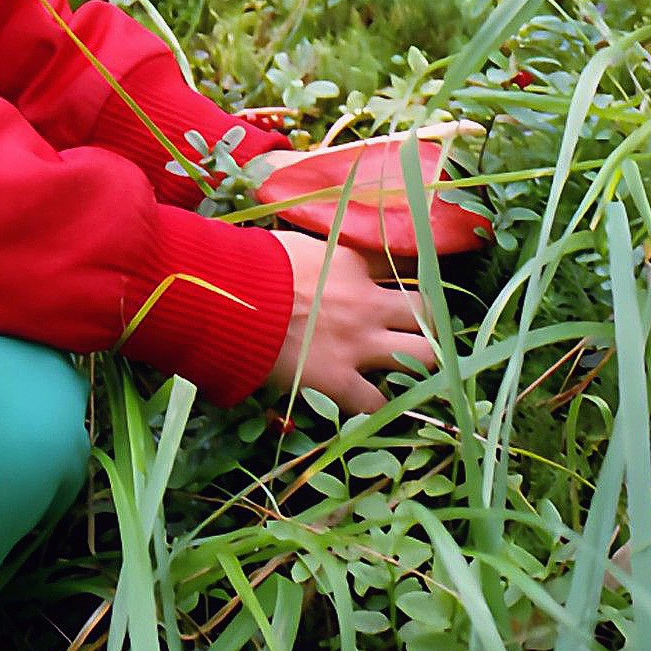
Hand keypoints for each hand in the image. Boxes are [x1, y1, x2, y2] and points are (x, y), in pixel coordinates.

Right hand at [265, 228, 439, 415]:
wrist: (226, 298)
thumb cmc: (249, 266)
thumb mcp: (293, 245)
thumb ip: (318, 253)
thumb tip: (315, 257)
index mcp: (352, 264)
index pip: (403, 264)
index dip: (411, 275)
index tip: (411, 282)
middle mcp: (366, 303)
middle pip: (424, 310)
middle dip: (424, 321)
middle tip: (413, 331)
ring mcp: (357, 344)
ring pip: (422, 356)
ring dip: (417, 363)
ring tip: (407, 371)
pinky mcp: (338, 380)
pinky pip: (376, 403)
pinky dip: (376, 405)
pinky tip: (370, 405)